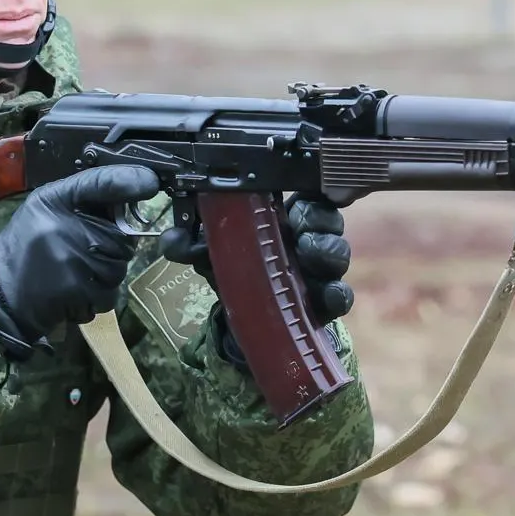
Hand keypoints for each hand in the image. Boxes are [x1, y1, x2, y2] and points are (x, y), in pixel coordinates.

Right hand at [0, 165, 161, 360]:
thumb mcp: (46, 207)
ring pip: (119, 266)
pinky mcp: (77, 290)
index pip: (102, 182)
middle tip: (83, 252)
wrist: (0, 292)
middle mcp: (64, 226)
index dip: (130, 180)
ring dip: (105, 274)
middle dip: (112, 247)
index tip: (151, 182)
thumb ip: (85, 197)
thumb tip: (134, 188)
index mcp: (55, 200)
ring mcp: (73, 259)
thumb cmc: (26, 246)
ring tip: (74, 272)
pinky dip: (98, 296)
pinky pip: (110, 293)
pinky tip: (75, 289)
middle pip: (122, 236)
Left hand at [158, 192, 354, 353]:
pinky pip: (342, 296)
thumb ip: (191, 243)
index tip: (298, 198)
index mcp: (282, 221)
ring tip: (307, 252)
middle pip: (330, 220)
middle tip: (301, 227)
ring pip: (339, 253)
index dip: (311, 194)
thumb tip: (171, 238)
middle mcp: (306, 241)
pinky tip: (325, 293)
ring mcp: (319, 272)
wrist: (242, 321)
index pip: (308, 196)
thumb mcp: (210, 255)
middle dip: (319, 219)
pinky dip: (337, 293)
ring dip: (326, 249)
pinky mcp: (325, 305)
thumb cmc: (233, 275)